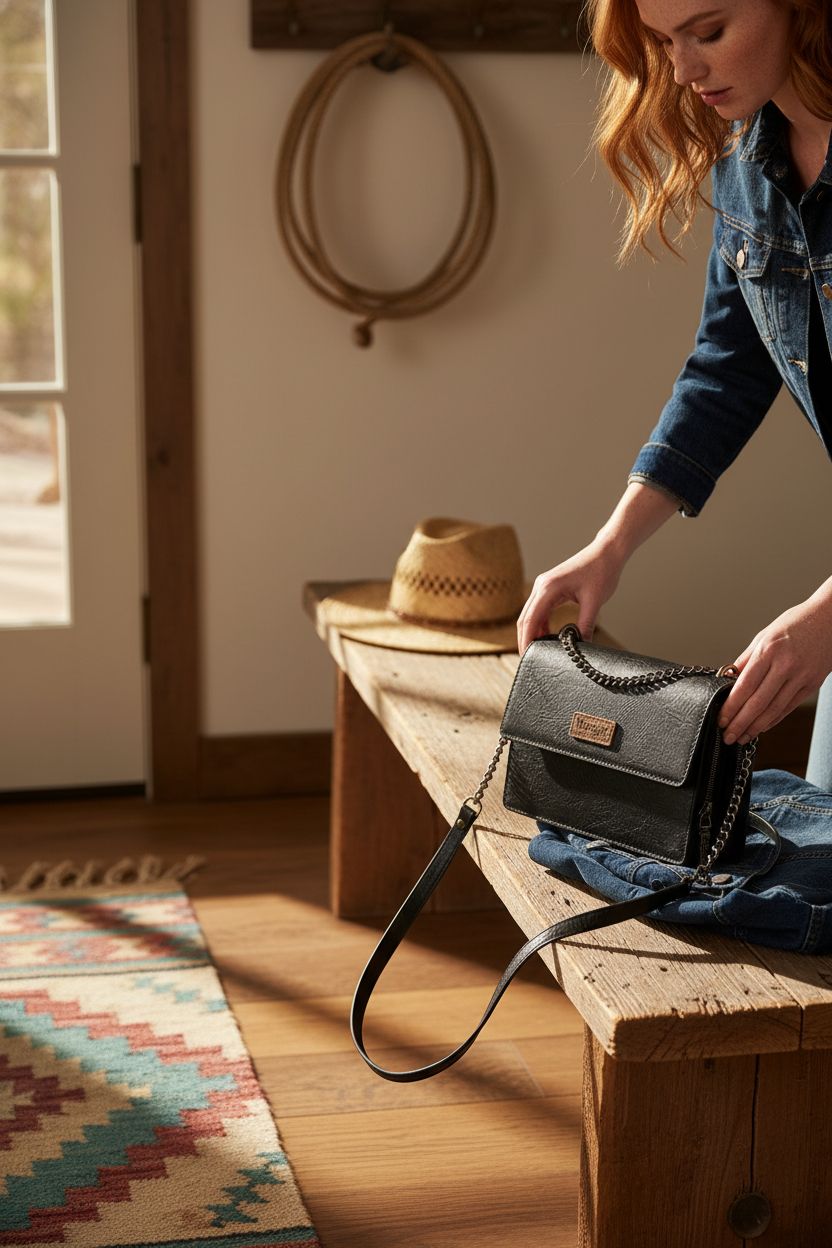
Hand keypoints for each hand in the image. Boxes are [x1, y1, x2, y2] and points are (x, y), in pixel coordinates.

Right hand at [517, 537, 624, 654]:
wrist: (606, 553)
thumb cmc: (601, 572)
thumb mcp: (594, 602)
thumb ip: (585, 625)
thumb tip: (581, 647)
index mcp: (548, 588)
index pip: (530, 619)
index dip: (526, 640)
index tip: (527, 657)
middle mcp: (541, 586)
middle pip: (525, 618)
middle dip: (525, 639)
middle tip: (529, 659)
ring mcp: (544, 586)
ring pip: (531, 614)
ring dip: (533, 632)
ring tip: (539, 651)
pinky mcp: (550, 588)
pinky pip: (540, 609)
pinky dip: (541, 623)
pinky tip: (548, 636)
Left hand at [719, 584, 831, 743]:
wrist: (830, 618)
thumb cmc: (795, 623)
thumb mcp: (764, 635)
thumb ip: (746, 659)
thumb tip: (728, 680)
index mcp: (769, 650)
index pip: (744, 686)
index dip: (731, 707)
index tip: (721, 719)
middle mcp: (785, 665)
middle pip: (758, 703)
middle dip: (740, 723)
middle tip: (728, 736)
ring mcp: (801, 676)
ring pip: (774, 710)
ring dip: (756, 727)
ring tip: (743, 737)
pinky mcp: (812, 684)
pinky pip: (789, 707)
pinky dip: (774, 720)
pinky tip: (762, 727)